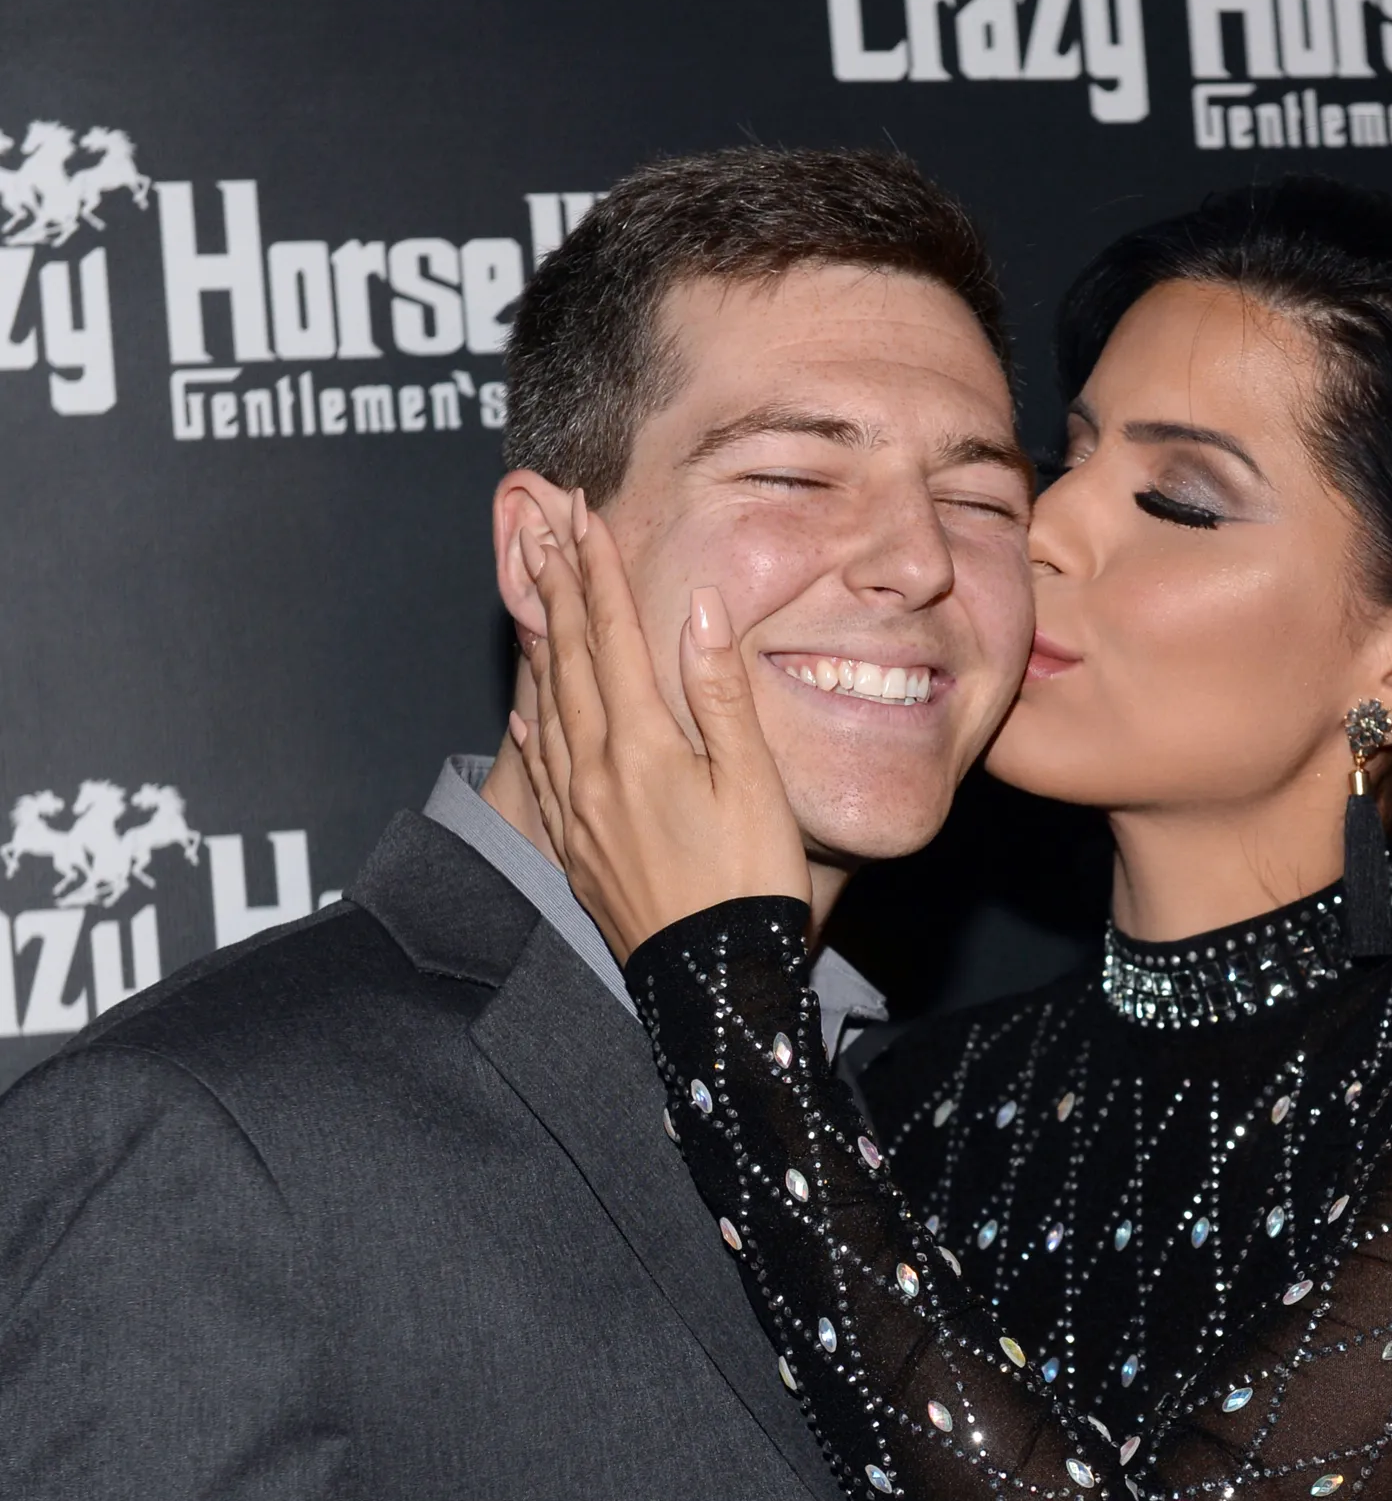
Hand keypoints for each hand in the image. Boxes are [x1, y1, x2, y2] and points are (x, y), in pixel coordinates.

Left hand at [510, 491, 810, 961]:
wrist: (713, 986)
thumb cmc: (749, 885)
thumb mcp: (753, 782)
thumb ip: (721, 692)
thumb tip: (698, 608)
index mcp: (641, 747)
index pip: (611, 636)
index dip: (596, 572)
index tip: (580, 515)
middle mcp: (596, 773)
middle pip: (567, 661)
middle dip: (555, 588)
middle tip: (537, 528)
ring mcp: (581, 814)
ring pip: (548, 708)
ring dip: (539, 644)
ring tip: (530, 595)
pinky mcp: (579, 852)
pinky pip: (546, 772)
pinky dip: (534, 728)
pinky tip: (528, 713)